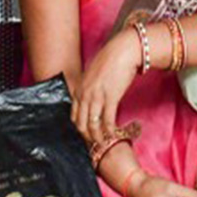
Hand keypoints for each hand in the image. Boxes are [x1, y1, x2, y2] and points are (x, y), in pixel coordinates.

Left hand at [73, 28, 140, 144]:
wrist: (123, 51)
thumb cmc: (110, 61)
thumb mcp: (93, 76)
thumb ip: (89, 90)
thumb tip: (92, 102)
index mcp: (79, 89)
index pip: (74, 117)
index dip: (79, 130)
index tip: (86, 137)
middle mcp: (84, 94)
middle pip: (81, 124)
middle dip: (87, 138)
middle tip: (95, 145)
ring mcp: (96, 96)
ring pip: (93, 125)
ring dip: (98, 138)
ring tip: (104, 144)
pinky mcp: (110, 97)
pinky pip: (107, 120)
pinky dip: (110, 131)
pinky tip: (114, 135)